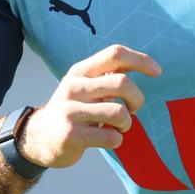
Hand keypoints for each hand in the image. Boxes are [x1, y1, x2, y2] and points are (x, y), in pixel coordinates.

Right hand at [20, 44, 161, 168]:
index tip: (157, 72)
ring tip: (121, 127)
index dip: (141, 60)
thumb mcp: (83, 86)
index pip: (115, 54)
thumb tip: (142, 63)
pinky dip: (117, 140)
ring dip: (127, 123)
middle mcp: (74, 86)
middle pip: (122, 82)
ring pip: (119, 112)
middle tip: (134, 109)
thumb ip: (106, 75)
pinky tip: (109, 139)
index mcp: (81, 71)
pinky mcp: (71, 135)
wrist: (37, 138)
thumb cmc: (71, 110)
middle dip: (137, 99)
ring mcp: (70, 110)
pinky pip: (110, 137)